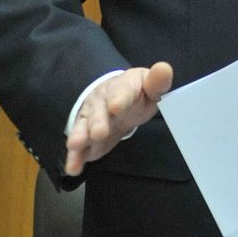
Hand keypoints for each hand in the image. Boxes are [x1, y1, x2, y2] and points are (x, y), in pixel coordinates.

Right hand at [64, 61, 172, 176]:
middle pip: (98, 111)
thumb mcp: (150, 87)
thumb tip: (164, 68)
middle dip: (97, 122)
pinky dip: (74, 157)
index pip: (120, 91)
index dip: (118, 99)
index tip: (115, 107)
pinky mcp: (85, 137)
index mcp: (122, 88)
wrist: (117, 101)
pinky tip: (73, 168)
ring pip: (83, 126)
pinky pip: (78, 147)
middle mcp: (101, 101)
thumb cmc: (138, 94)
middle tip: (98, 132)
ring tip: (75, 145)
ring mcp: (90, 119)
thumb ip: (158, 82)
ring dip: (79, 136)